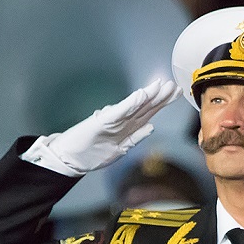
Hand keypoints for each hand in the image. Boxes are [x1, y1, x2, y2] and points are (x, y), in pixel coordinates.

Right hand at [24, 80, 180, 175]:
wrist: (67, 157)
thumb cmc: (89, 151)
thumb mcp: (119, 148)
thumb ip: (135, 137)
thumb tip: (150, 127)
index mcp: (126, 128)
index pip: (148, 113)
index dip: (162, 103)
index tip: (175, 93)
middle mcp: (121, 122)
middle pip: (145, 108)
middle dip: (160, 97)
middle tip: (174, 85)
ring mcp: (112, 121)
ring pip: (134, 107)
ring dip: (149, 96)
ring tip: (161, 86)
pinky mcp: (101, 123)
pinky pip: (120, 113)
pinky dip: (131, 104)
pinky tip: (141, 95)